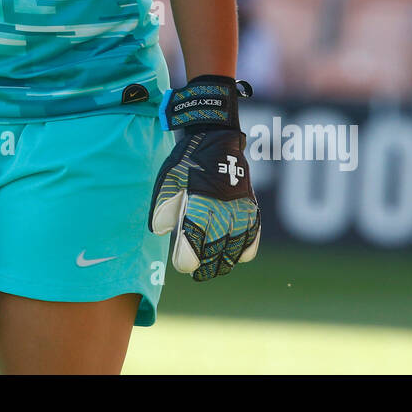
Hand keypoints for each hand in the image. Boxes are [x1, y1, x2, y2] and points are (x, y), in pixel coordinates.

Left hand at [149, 75, 259, 280]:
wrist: (216, 138)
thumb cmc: (187, 161)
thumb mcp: (168, 178)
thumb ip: (163, 206)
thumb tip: (159, 231)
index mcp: (199, 205)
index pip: (194, 246)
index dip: (187, 260)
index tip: (182, 264)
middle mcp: (222, 211)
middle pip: (215, 252)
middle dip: (206, 266)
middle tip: (197, 273)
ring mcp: (240, 210)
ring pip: (235, 249)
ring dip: (224, 261)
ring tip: (215, 268)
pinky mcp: (251, 207)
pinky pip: (253, 236)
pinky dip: (245, 249)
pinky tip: (236, 256)